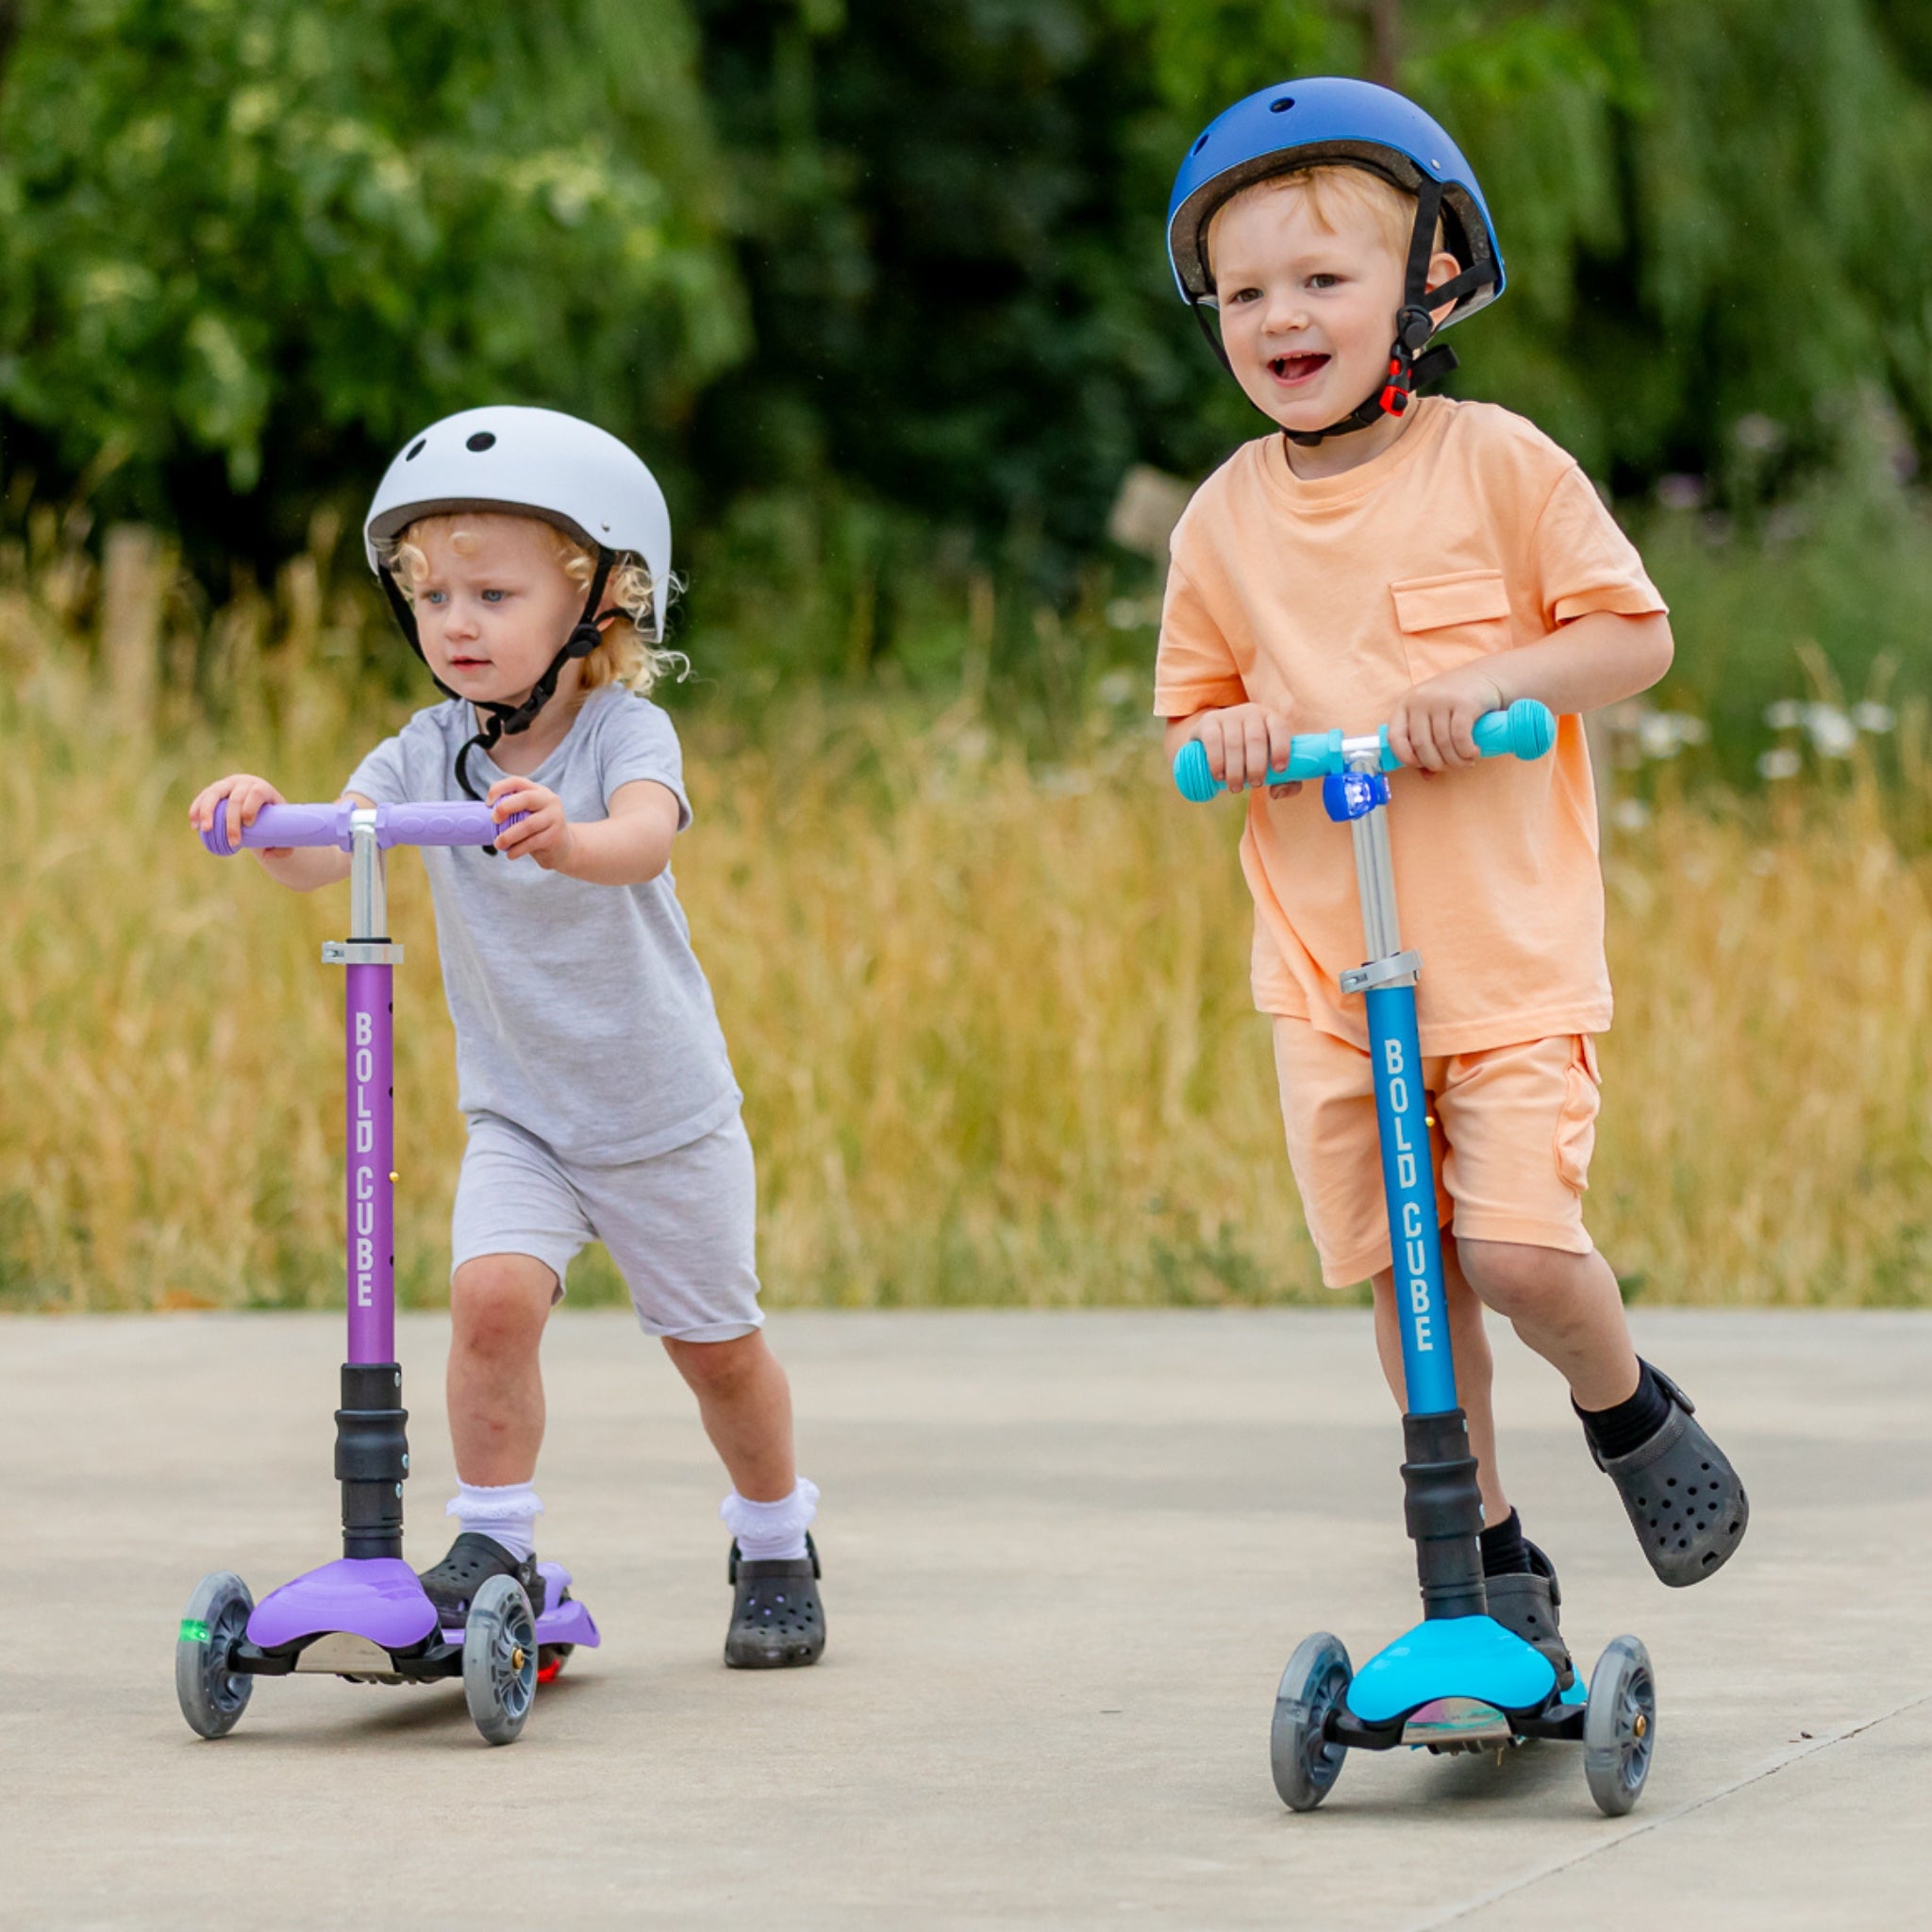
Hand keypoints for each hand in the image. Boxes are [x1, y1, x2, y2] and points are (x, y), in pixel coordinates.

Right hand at [188, 773, 289, 854]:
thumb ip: (285, 847)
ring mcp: (227, 784)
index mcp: (262, 788)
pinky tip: (194, 825)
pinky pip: (203, 797)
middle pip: (236, 799)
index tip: (249, 825)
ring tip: (206, 830)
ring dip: (208, 812)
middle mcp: (244, 783)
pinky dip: (196, 810)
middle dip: (233, 821)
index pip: (257, 793)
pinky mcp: (214, 790)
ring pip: (214, 794)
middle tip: (234, 842)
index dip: (251, 807)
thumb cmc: (273, 820)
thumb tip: (267, 854)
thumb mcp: (285, 831)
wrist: (258, 804)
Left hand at [488, 777, 575, 869]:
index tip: (488, 804)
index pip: (516, 782)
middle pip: (526, 798)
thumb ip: (511, 811)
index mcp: (537, 791)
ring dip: (509, 836)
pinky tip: (510, 854)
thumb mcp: (526, 814)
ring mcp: (554, 817)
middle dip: (505, 808)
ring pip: (528, 824)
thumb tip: (481, 817)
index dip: (499, 789)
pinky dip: (518, 849)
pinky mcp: (556, 835)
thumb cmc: (537, 829)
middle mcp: (548, 800)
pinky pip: (533, 842)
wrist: (563, 846)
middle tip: (493, 821)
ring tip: (498, 844)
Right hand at [1187, 703, 1301, 796]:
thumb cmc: (1250, 756)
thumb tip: (1276, 793)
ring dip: (1235, 770)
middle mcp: (1251, 712)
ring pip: (1233, 743)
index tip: (1279, 770)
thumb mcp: (1269, 765)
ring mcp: (1228, 715)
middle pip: (1255, 739)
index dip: (1281, 748)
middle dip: (1256, 766)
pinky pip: (1213, 740)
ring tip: (1236, 787)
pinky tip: (1219, 775)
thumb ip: (1285, 783)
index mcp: (1271, 719)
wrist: (1215, 741)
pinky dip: (1216, 761)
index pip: (1279, 728)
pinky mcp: (1209, 721)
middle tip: (1255, 784)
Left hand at [1387, 665, 1505, 774]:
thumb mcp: (1434, 718)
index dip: (1405, 757)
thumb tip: (1426, 777)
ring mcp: (1441, 700)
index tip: (1421, 765)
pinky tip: (1472, 753)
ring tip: (1465, 763)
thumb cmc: (1455, 703)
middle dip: (1436, 764)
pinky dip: (1466, 752)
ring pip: (1442, 744)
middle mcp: (1420, 700)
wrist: (1487, 677)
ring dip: (1455, 761)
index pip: (1394, 737)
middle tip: (1450, 767)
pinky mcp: (1464, 703)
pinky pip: (1460, 737)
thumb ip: (1428, 744)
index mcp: (1405, 704)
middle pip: (1421, 745)